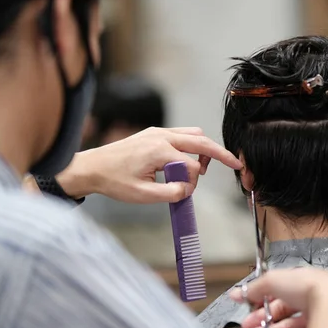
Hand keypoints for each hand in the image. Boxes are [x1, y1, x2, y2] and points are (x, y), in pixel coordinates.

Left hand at [55, 127, 241, 202]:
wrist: (91, 168)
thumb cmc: (114, 181)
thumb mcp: (143, 195)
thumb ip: (171, 194)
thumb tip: (188, 190)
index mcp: (159, 150)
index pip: (192, 166)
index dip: (194, 183)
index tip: (185, 193)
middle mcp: (161, 136)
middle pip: (201, 141)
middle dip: (220, 153)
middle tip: (236, 164)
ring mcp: (158, 132)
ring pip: (194, 134)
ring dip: (204, 149)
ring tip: (203, 168)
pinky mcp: (154, 133)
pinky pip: (182, 134)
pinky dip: (192, 146)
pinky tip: (188, 160)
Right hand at [230, 268, 327, 327]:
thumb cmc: (306, 287)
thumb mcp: (273, 281)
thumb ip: (254, 288)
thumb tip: (236, 293)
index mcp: (304, 282)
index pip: (280, 294)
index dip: (262, 302)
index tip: (248, 310)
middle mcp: (313, 300)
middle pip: (283, 313)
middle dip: (262, 321)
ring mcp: (319, 318)